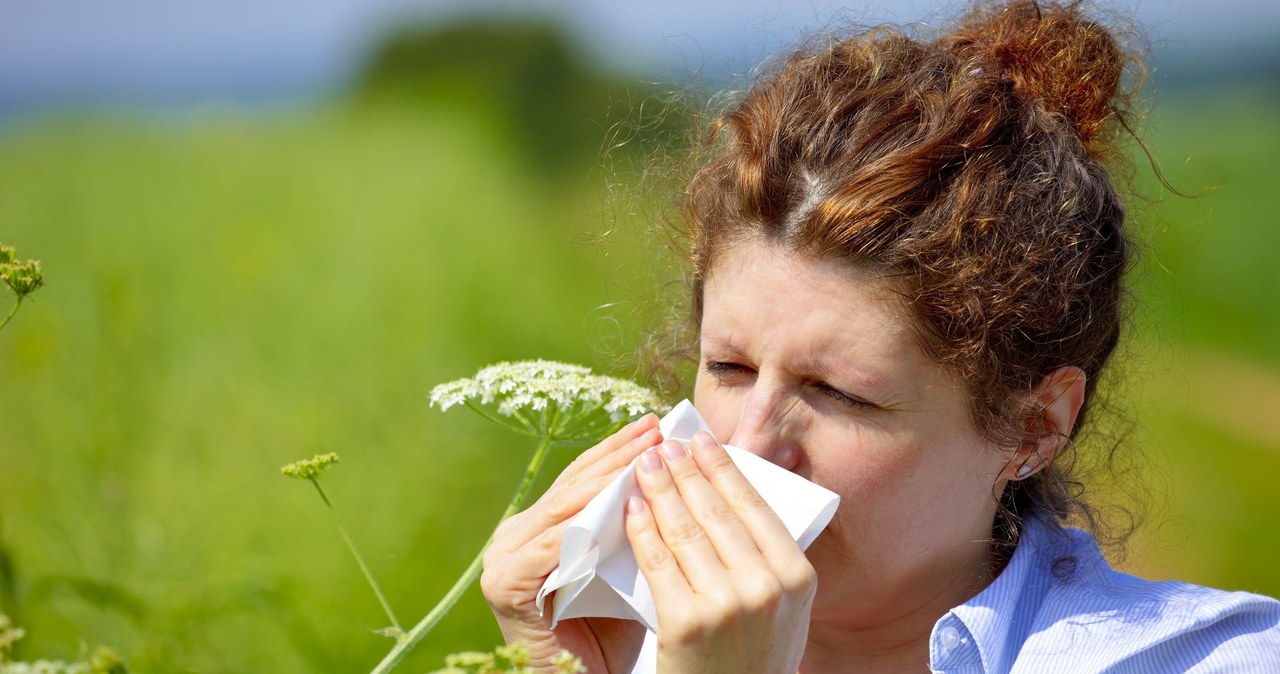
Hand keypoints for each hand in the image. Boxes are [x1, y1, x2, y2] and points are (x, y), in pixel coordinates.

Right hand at [481, 414, 661, 672]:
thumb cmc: (614, 635)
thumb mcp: (624, 565)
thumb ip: (630, 524)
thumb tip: (669, 470)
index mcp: (535, 532)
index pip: (581, 482)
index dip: (618, 451)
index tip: (657, 426)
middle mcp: (512, 539)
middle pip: (572, 486)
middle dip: (617, 454)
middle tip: (656, 425)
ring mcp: (502, 559)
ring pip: (567, 506)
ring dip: (610, 474)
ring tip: (648, 449)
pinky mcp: (506, 582)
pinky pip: (558, 540)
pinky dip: (592, 514)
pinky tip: (626, 493)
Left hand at [625, 432, 816, 673]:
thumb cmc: (754, 656)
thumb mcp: (785, 607)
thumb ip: (768, 556)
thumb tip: (732, 486)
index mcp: (798, 577)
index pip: (755, 507)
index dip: (724, 469)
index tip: (702, 441)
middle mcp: (767, 588)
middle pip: (718, 512)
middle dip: (687, 470)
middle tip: (666, 444)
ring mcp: (727, 605)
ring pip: (685, 531)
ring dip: (661, 490)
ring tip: (644, 464)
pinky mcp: (687, 623)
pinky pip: (658, 562)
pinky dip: (641, 528)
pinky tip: (630, 507)